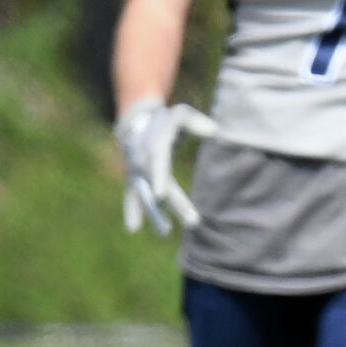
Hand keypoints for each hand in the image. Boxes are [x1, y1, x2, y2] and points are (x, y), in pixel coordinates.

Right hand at [115, 96, 218, 235]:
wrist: (136, 122)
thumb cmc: (164, 119)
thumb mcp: (180, 113)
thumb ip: (196, 121)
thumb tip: (214, 131)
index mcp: (154, 147)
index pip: (157, 165)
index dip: (157, 178)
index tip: (160, 195)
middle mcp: (142, 162)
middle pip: (157, 187)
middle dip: (174, 205)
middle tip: (194, 222)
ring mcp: (135, 173)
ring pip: (144, 196)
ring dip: (153, 215)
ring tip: (165, 233)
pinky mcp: (133, 180)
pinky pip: (131, 196)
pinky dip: (131, 210)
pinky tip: (133, 229)